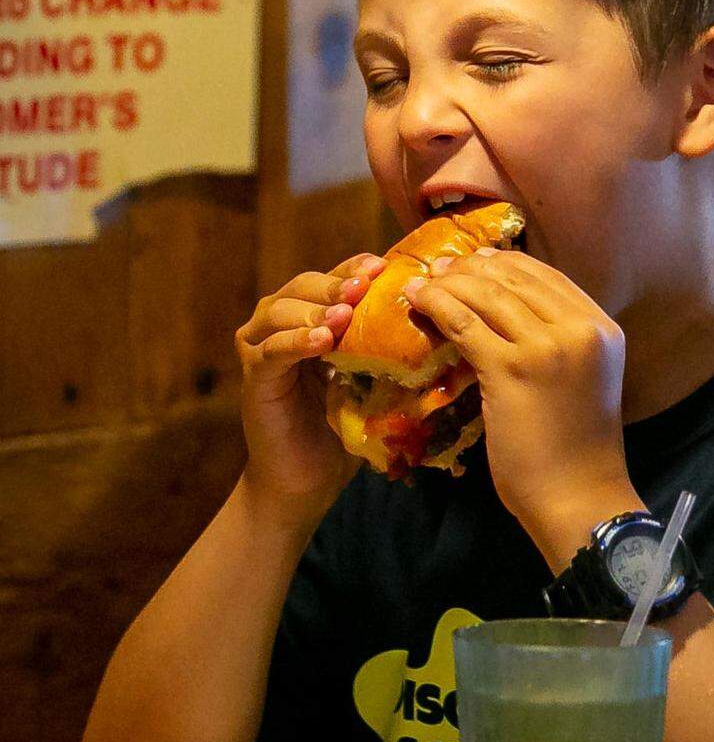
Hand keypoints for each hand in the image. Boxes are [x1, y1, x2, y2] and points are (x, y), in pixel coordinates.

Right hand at [234, 252, 385, 512]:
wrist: (307, 476)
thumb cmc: (344, 424)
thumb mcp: (367, 376)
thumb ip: (381, 344)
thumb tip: (432, 317)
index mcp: (311, 316)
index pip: (333, 278)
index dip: (354, 268)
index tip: (382, 266)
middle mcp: (279, 322)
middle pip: (304, 286)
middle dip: (335, 283)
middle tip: (363, 285)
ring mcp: (261, 347)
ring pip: (282, 311)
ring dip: (315, 310)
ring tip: (343, 314)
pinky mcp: (253, 377)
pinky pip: (272, 351)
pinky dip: (295, 342)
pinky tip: (320, 342)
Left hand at [404, 248, 640, 562]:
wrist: (579, 496)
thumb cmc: (578, 449)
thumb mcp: (582, 380)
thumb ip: (561, 342)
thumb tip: (508, 312)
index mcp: (602, 328)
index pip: (547, 275)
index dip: (504, 263)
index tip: (474, 261)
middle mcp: (580, 329)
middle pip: (515, 277)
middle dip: (471, 267)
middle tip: (440, 268)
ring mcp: (547, 347)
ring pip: (487, 294)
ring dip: (448, 282)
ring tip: (423, 283)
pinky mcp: (511, 370)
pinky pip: (465, 323)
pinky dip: (437, 305)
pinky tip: (417, 301)